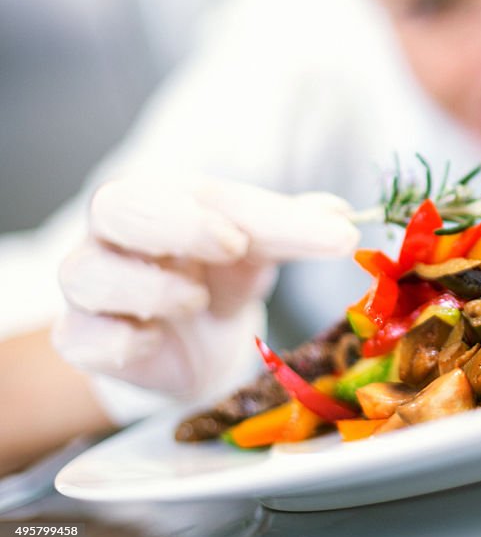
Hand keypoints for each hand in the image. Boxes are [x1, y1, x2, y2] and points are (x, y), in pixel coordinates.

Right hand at [53, 176, 358, 405]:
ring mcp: (91, 284)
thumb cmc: (220, 275)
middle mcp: (116, 231)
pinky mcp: (81, 338)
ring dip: (154, 289)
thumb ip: (296, 229)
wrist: (191, 342)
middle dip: (180, 224)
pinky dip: (126, 342)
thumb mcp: (264, 248)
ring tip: (195, 301)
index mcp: (166, 195)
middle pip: (117, 205)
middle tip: (234, 245)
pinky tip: (156, 339)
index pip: (207, 194)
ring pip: (89, 273)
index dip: (261, 212)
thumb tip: (343, 215)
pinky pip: (85, 338)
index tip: (321, 233)